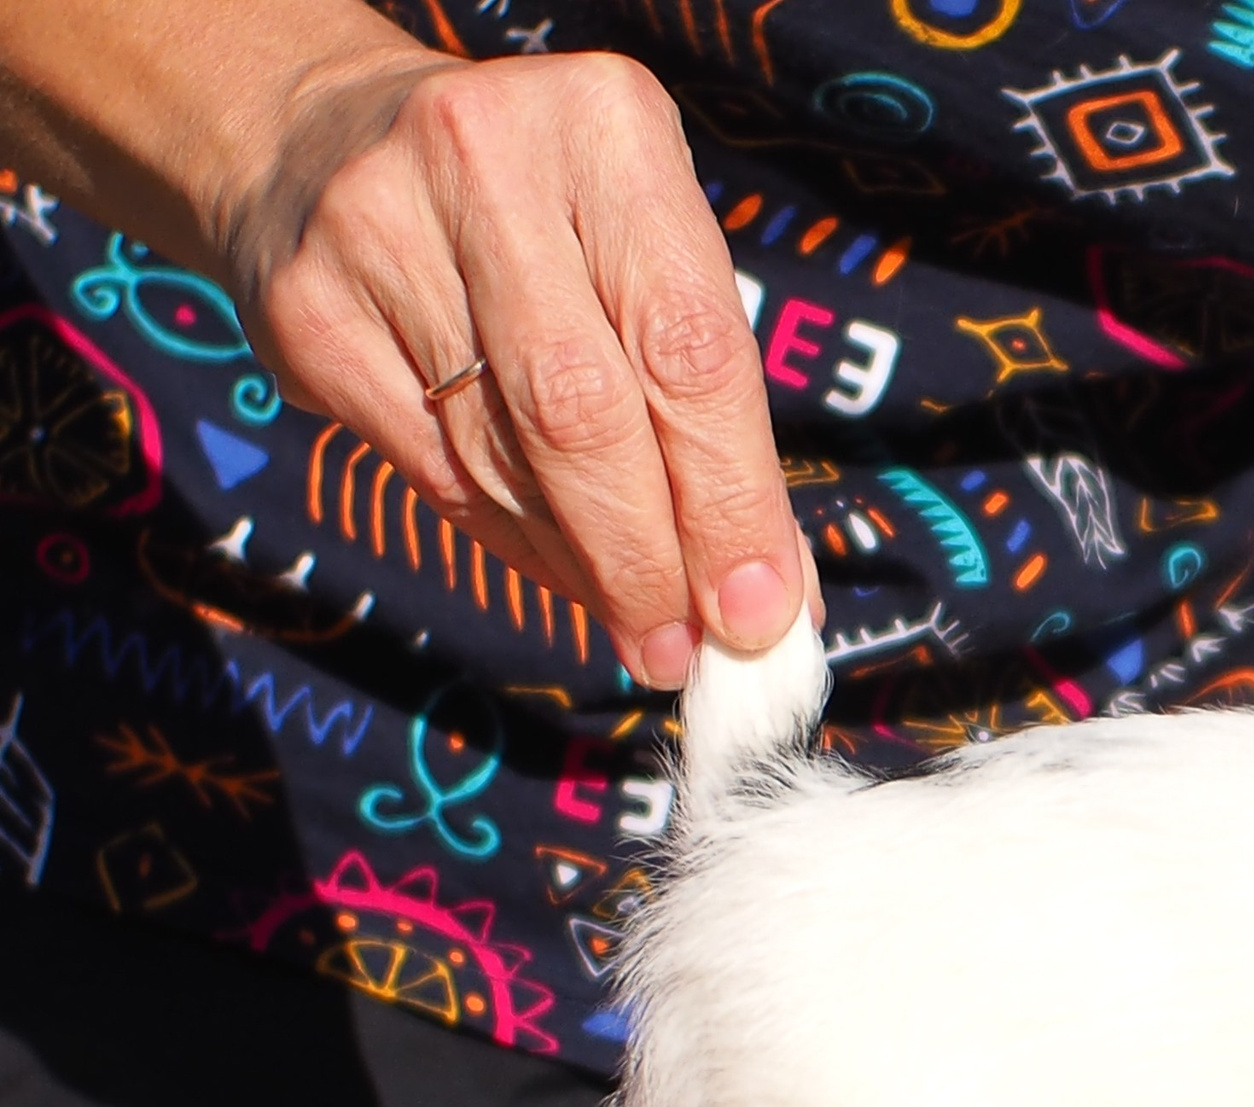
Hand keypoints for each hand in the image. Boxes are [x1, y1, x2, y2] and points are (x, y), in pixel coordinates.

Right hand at [215, 44, 815, 686]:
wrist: (318, 139)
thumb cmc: (543, 216)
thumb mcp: (643, 245)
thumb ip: (708, 397)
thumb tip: (766, 587)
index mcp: (608, 130)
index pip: (692, 350)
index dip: (731, 499)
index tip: (760, 611)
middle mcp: (488, 162)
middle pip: (586, 412)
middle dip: (649, 556)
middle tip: (688, 648)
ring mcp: (378, 232)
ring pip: (505, 457)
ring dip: (586, 567)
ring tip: (639, 623)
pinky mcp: (306, 312)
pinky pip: (435, 472)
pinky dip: (515, 544)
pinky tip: (563, 575)